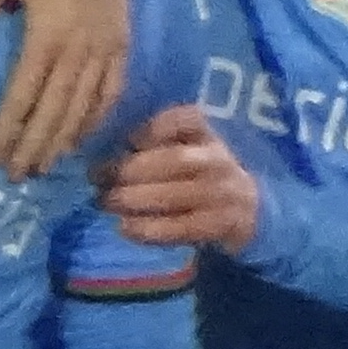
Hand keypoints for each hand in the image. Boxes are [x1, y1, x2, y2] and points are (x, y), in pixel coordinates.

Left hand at [100, 103, 262, 256]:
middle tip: (99, 178)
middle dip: (131, 169)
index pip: (188, 119)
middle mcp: (219, 160)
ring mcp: (224, 193)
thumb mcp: (186, 151)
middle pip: (176, 160)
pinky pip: (183, 227)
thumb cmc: (199, 177)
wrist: (248, 212)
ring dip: (134, 199)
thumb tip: (102, 153)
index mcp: (208, 135)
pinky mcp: (222, 225)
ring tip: (106, 202)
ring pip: (176, 194)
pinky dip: (150, 229)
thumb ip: (153, 147)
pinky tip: (125, 227)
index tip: (128, 140)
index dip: (156, 128)